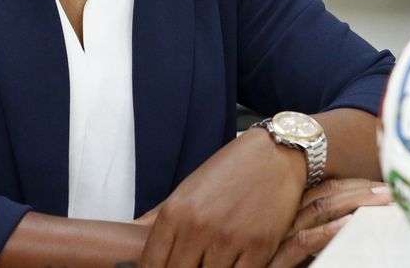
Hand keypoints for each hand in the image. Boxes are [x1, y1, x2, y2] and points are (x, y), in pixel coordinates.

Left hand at [140, 128, 306, 267]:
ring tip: (211, 262)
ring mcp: (228, 239)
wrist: (276, 152)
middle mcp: (198, 227)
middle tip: (192, 265)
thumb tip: (133, 235)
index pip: (152, 265)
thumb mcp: (188, 188)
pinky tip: (232, 265)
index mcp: (176, 213)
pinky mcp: (258, 248)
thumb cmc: (232, 169)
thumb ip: (159, 217)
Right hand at [268, 179, 392, 267]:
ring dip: (353, 203)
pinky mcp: (277, 260)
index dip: (356, 184)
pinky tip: (349, 223)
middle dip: (361, 189)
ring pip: (319, 210)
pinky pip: (306, 241)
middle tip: (390, 189)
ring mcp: (280, 236)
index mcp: (291, 211)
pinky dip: (329, 231)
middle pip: (326, 194)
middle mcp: (285, 218)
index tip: (382, 185)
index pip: (326, 188)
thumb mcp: (302, 246)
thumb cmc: (280, 263)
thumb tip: (355, 220)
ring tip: (380, 201)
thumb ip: (321, 233)